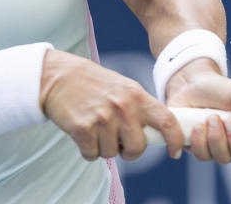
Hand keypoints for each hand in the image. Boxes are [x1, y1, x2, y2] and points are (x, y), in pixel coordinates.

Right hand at [40, 50, 184, 161]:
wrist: (55, 76)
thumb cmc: (89, 82)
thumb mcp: (121, 86)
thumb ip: (139, 106)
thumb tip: (158, 131)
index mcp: (135, 95)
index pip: (167, 121)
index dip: (176, 140)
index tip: (174, 151)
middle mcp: (122, 107)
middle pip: (137, 148)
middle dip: (128, 150)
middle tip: (116, 139)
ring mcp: (102, 118)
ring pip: (112, 153)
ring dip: (102, 146)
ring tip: (93, 126)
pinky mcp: (82, 129)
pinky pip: (92, 155)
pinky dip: (86, 149)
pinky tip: (81, 132)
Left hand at [164, 58, 230, 166]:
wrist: (191, 83)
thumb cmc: (222, 90)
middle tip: (228, 120)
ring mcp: (220, 149)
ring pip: (222, 158)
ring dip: (216, 136)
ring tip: (211, 116)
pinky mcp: (200, 148)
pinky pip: (202, 155)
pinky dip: (199, 139)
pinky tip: (198, 124)